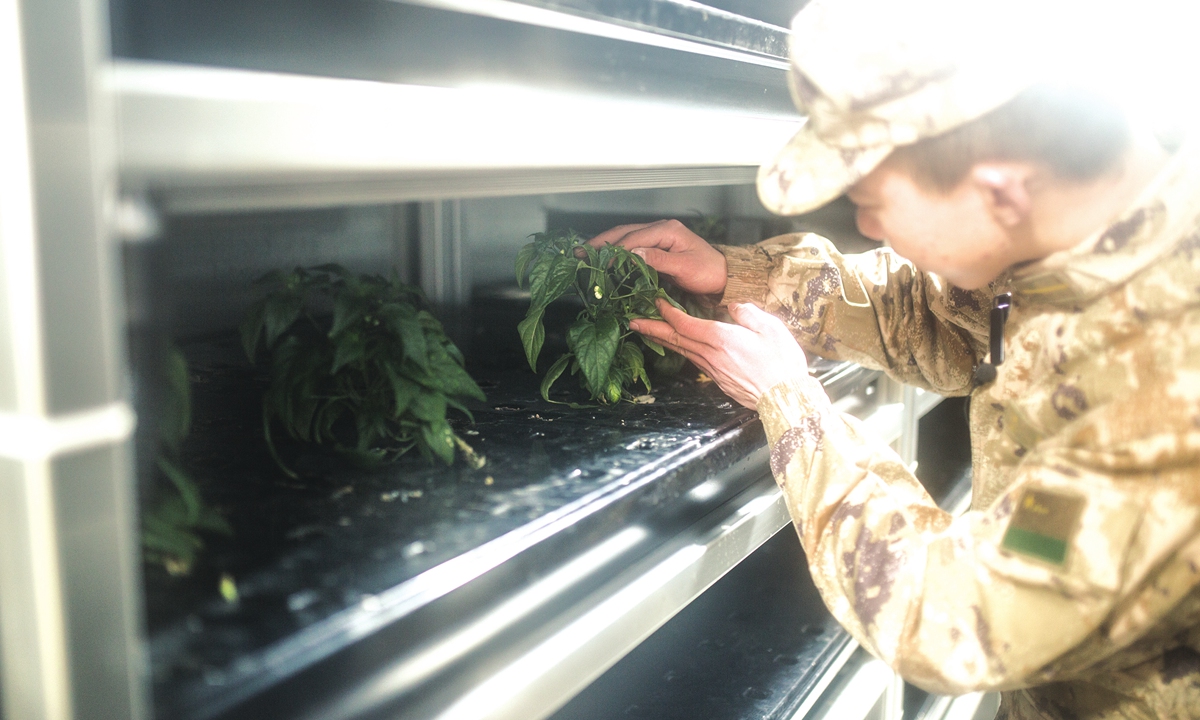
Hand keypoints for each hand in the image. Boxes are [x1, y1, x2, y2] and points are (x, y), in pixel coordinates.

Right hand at [585, 219, 727, 295]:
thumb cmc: (708, 272)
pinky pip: (632, 246)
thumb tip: (633, 253)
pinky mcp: (657, 247)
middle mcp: (661, 229)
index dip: (614, 249)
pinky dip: (616, 251)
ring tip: (586, 254)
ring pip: (625, 237)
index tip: (597, 260)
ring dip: (606, 245)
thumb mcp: (685, 267)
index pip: (633, 237)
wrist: (723, 277)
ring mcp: (658, 237)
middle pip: (624, 232)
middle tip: (579, 252)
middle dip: (601, 242)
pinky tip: (605, 258)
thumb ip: (658, 259)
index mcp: (667, 230)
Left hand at [630, 299, 808, 408]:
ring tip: (647, 330)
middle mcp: (711, 356)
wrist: (785, 398)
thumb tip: (732, 306)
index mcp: (721, 339)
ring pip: (681, 351)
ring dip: (662, 339)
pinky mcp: (717, 379)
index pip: (685, 323)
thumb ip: (748, 313)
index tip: (657, 300)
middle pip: (674, 339)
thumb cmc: (782, 363)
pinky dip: (679, 349)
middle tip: (632, 320)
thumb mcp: (771, 328)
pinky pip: (693, 360)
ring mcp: (712, 370)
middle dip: (651, 328)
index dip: (668, 311)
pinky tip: (677, 346)